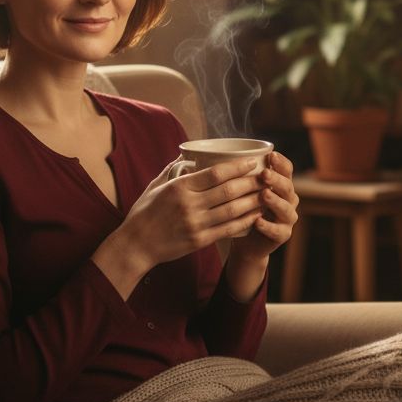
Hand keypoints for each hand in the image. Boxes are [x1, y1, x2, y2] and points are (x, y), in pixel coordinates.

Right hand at [93, 157, 263, 297]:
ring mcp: (195, 224)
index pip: (215, 173)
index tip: (252, 162)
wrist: (135, 246)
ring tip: (267, 194)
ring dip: (253, 201)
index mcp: (179, 187)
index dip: (238, 167)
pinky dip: (245, 221)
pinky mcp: (199, 240)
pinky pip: (228, 229)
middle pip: (229, 190)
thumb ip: (173, 169)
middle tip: (266, 176)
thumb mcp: (155, 185)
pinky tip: (256, 215)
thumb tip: (188, 154)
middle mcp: (189, 204)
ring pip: (233, 210)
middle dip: (251, 182)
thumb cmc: (144, 213)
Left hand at [224, 152, 298, 299]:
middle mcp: (288, 199)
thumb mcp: (239, 189)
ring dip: (275, 201)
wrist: (246, 241)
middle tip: (264, 174)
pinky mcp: (283, 235)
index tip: (271, 155)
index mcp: (280, 183)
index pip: (286, 169)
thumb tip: (211, 152)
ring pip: (286, 208)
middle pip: (288, 186)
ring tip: (263, 195)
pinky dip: (268, 226)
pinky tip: (257, 222)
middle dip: (276, 179)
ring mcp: (287, 218)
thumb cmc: (240, 209)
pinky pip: (278, 231)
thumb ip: (236, 173)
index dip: (280, 162)